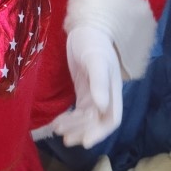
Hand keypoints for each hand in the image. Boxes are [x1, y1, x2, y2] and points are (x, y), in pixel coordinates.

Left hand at [63, 25, 122, 148]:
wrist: (86, 28)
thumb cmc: (93, 42)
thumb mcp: (95, 60)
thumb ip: (99, 82)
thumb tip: (101, 107)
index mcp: (113, 91)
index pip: (111, 119)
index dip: (100, 133)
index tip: (86, 142)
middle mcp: (105, 96)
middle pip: (96, 123)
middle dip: (82, 132)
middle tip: (65, 138)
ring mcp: (94, 95)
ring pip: (86, 120)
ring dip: (74, 128)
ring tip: (58, 130)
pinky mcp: (83, 92)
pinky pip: (78, 112)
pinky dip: (69, 119)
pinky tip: (57, 123)